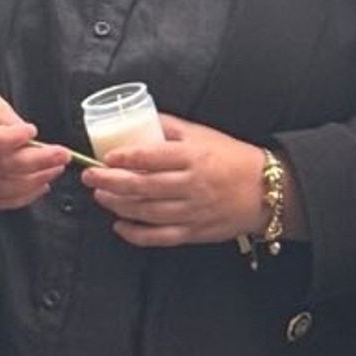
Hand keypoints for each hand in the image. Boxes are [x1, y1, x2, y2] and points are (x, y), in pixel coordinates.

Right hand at [0, 83, 70, 211]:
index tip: (32, 131)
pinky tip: (40, 185)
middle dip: (36, 162)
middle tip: (61, 154)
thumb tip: (25, 132)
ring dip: (34, 180)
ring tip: (56, 168)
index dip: (9, 138)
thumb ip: (0, 112)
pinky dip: (23, 197)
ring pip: (1, 188)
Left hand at [81, 115, 277, 249]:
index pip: (152, 156)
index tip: (105, 157)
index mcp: (193, 157)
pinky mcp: (194, 232)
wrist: (266, 190)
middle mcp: (192, 185)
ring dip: (118, 205)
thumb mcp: (204, 135)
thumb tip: (140, 119)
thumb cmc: (233, 158)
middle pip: (143, 186)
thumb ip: (171, 128)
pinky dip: (136, 234)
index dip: (125, 157)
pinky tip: (120, 225)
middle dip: (110, 182)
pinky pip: (160, 237)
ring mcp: (192, 211)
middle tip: (90, 177)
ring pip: (147, 212)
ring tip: (101, 196)